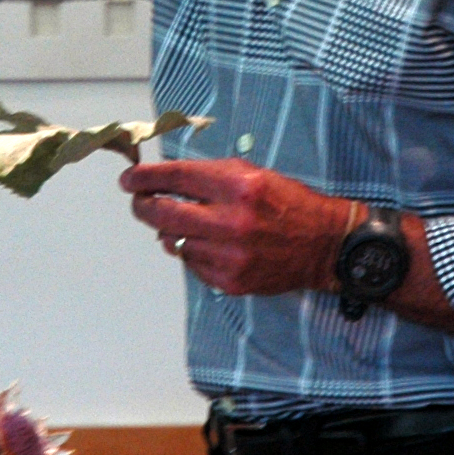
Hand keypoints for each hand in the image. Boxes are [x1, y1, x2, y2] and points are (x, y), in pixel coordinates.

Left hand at [119, 159, 351, 298]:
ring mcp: (230, 254)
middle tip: (140, 202)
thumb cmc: (288, 204)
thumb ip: (210, 177)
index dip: (146, 177)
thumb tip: (166, 181)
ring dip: (171, 230)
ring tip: (187, 224)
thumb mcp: (253, 175)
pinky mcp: (230, 279)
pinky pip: (192, 264)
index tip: (130, 179)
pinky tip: (209, 244)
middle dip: (144, 206)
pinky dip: (193, 252)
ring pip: (174, 241)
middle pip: (164, 213)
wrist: (323, 244)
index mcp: (238, 185)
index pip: (176, 177)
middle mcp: (232, 220)